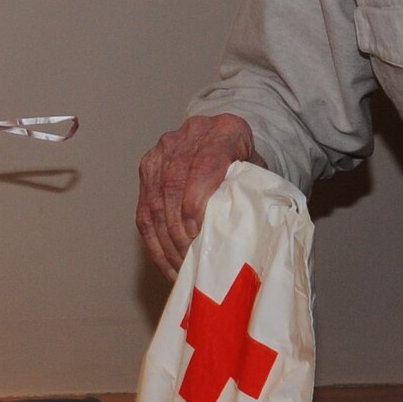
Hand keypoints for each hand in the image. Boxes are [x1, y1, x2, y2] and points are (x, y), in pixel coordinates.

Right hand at [134, 113, 260, 279]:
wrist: (225, 138)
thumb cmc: (247, 162)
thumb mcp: (258, 171)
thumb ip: (252, 191)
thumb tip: (245, 231)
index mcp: (223, 131)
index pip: (203, 168)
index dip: (196, 205)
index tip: (199, 236)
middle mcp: (188, 136)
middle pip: (174, 187)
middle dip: (180, 232)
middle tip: (193, 262)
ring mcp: (162, 152)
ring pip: (156, 203)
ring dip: (167, 243)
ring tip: (182, 270)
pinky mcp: (147, 169)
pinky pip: (144, 212)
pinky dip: (155, 244)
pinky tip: (168, 265)